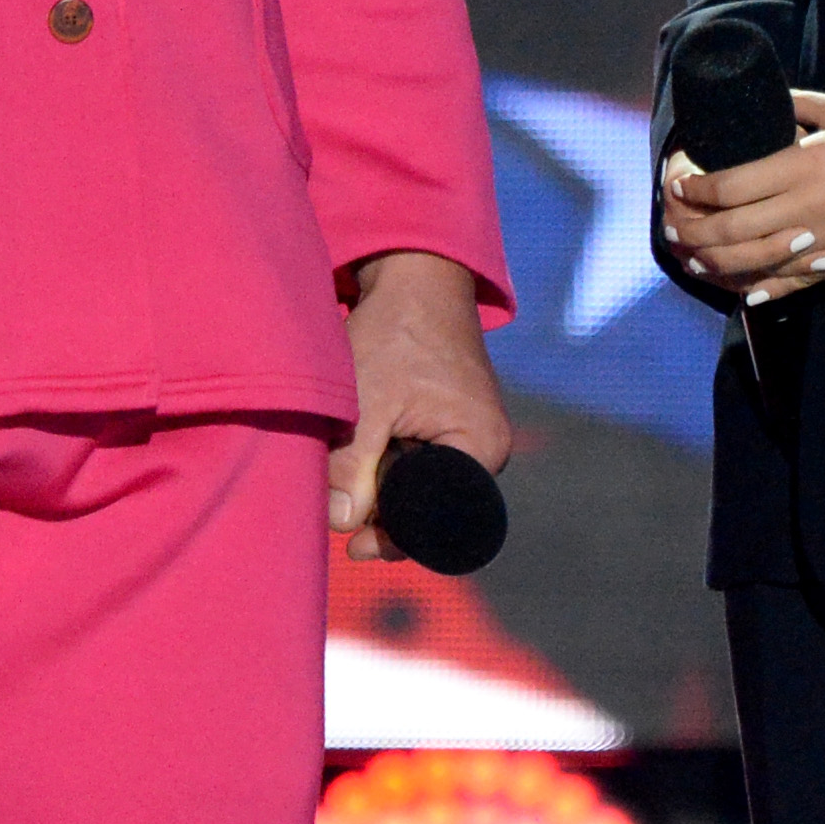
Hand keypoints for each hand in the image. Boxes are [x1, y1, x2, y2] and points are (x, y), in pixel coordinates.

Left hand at [329, 250, 510, 562]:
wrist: (411, 276)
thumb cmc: (394, 332)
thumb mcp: (365, 400)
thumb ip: (352, 465)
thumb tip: (339, 524)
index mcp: (480, 447)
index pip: (442, 522)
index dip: (397, 538)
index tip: (356, 547)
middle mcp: (485, 448)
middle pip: (431, 508)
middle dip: (383, 512)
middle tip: (339, 509)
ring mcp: (469, 434)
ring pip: (418, 484)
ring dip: (380, 482)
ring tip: (348, 459)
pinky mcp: (450, 420)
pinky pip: (418, 459)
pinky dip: (386, 458)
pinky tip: (362, 440)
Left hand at [663, 92, 824, 304]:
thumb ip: (801, 104)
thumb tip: (770, 94)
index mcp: (801, 166)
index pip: (732, 185)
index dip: (698, 191)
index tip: (679, 188)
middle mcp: (805, 206)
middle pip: (735, 228)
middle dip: (696, 231)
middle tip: (673, 230)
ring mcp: (823, 238)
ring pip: (757, 260)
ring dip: (718, 263)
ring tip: (695, 260)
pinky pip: (795, 282)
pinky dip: (765, 289)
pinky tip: (742, 291)